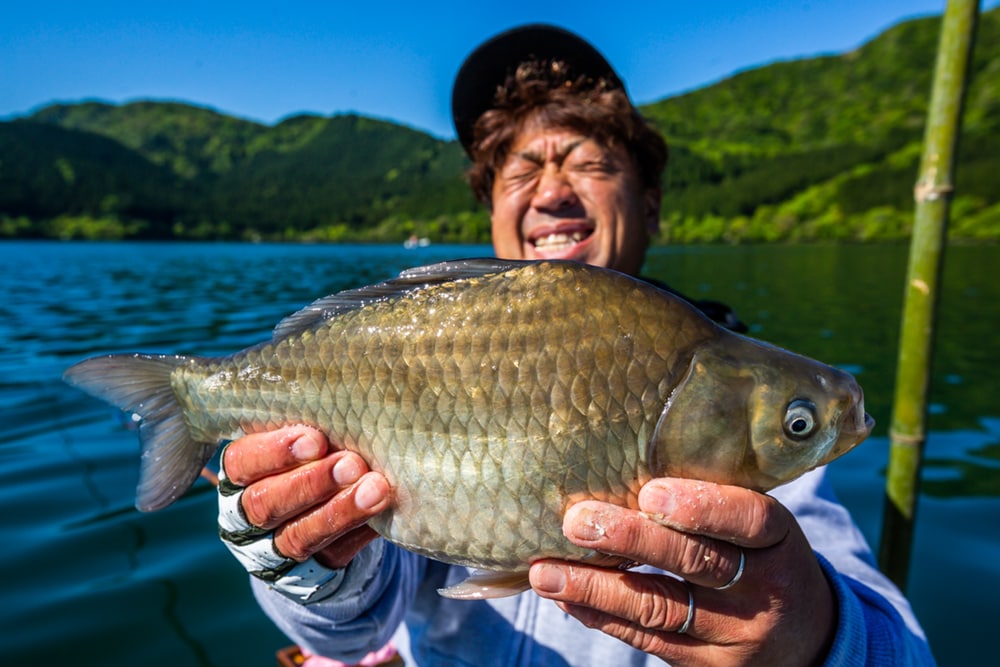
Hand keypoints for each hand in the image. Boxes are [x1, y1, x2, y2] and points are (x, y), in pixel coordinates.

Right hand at [221, 425, 390, 568]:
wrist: (330, 518)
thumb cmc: (317, 459)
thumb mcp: (306, 443)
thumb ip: (315, 432)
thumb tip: (352, 406)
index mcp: (241, 474)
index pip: (241, 463)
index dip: (275, 452)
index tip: (315, 439)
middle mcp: (247, 515)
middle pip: (266, 503)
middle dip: (311, 482)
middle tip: (352, 463)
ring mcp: (274, 548)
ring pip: (298, 535)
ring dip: (340, 510)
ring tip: (376, 488)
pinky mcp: (310, 571)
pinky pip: (332, 555)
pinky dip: (358, 531)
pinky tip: (382, 510)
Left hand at [528, 478, 834, 666]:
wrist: (805, 638)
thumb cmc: (760, 556)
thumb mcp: (757, 526)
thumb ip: (711, 498)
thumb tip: (623, 459)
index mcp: (778, 540)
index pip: (750, 519)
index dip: (702, 506)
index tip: (650, 491)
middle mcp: (762, 590)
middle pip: (696, 563)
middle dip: (631, 540)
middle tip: (577, 521)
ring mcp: (734, 634)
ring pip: (661, 608)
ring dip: (596, 587)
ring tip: (547, 570)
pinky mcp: (706, 666)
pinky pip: (647, 640)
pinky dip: (601, 615)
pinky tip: (566, 596)